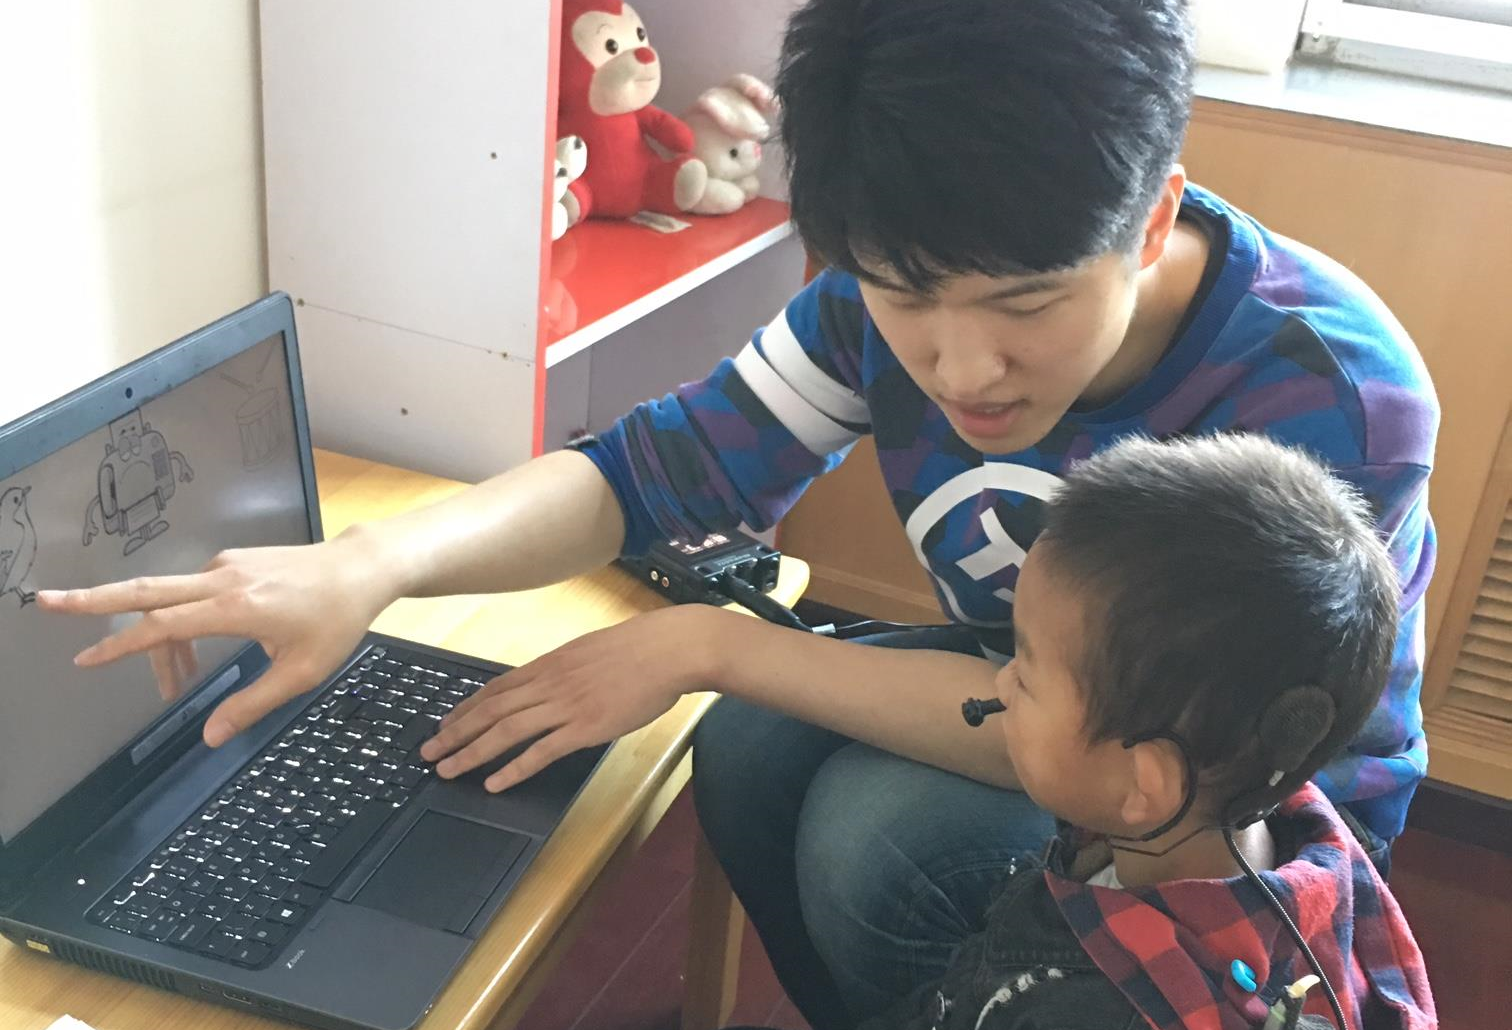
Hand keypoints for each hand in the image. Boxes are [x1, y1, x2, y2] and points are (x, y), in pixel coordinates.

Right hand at [36, 527, 397, 746]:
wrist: (361, 567)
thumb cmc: (337, 620)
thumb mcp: (302, 672)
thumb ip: (253, 704)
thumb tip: (210, 737)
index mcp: (235, 607)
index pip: (163, 625)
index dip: (121, 646)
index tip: (85, 661)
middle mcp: (222, 579)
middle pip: (145, 589)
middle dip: (94, 599)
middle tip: (46, 602)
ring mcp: (226, 566)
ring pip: (170, 599)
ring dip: (158, 639)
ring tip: (173, 683)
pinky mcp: (234, 562)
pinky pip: (191, 591)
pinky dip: (180, 621)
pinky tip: (194, 650)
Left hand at [421, 605, 724, 792]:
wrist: (670, 649)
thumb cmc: (641, 649)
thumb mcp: (592, 651)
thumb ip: (567, 668)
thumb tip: (553, 680)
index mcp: (551, 663)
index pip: (496, 688)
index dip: (465, 708)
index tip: (444, 724)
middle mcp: (550, 682)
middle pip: (490, 710)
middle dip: (455, 733)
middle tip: (428, 752)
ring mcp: (566, 704)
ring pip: (506, 731)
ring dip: (472, 752)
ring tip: (448, 770)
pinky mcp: (586, 726)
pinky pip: (541, 751)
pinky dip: (514, 768)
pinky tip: (495, 782)